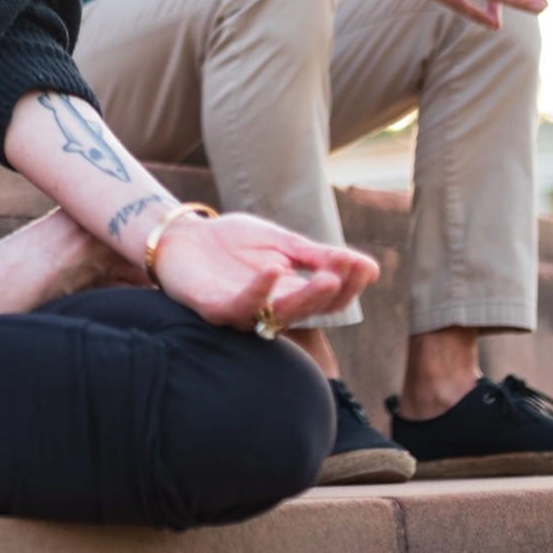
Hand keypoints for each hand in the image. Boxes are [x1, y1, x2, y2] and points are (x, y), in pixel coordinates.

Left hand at [150, 210, 377, 333]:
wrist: (183, 235)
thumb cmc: (232, 242)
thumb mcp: (281, 242)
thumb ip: (316, 256)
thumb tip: (370, 267)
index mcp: (290, 295)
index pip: (328, 300)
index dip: (348, 286)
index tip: (365, 266)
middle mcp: (270, 310)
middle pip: (309, 311)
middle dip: (333, 293)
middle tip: (348, 272)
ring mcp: (242, 311)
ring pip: (279, 316)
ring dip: (305, 298)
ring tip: (325, 277)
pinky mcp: (213, 307)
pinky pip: (238, 307)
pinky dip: (259, 291)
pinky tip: (274, 270)